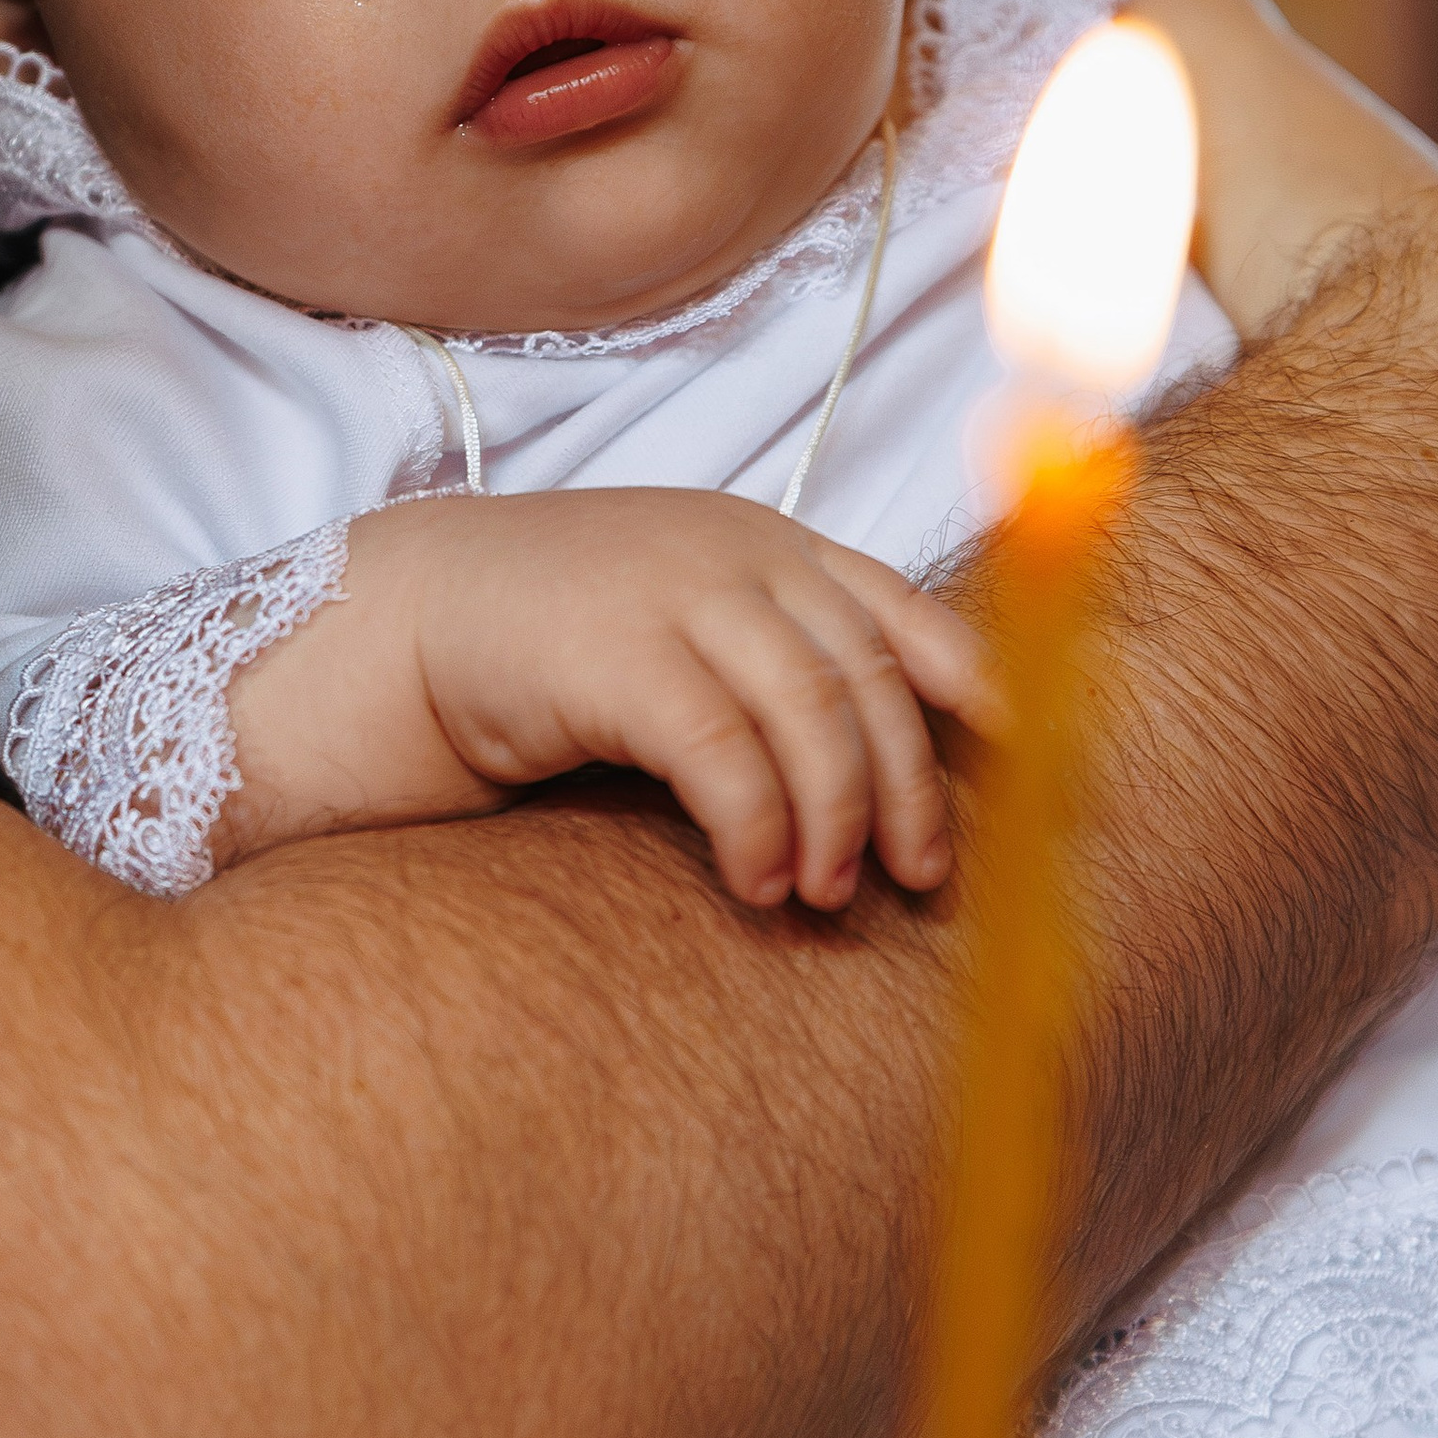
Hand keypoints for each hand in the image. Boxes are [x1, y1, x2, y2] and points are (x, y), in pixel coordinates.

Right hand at [221, 488, 1000, 909]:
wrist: (413, 624)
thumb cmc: (566, 651)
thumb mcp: (692, 636)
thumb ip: (780, 671)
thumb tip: (894, 779)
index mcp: (770, 545)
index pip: (902, 613)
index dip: (974, 688)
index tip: (1024, 764)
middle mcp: (736, 556)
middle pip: (868, 674)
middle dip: (907, 786)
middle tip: (918, 876)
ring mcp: (673, 594)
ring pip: (809, 712)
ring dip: (835, 818)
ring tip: (825, 893)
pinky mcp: (614, 654)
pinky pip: (721, 752)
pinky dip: (755, 827)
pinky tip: (754, 881)